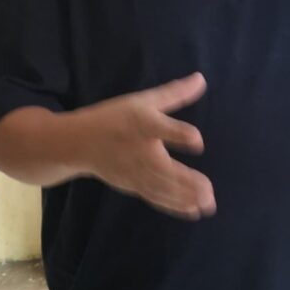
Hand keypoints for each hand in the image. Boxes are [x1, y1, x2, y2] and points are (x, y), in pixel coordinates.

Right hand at [78, 74, 216, 219]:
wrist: (79, 143)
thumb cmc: (115, 118)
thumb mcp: (143, 100)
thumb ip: (174, 93)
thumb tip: (201, 79)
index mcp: (142, 124)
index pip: (160, 129)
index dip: (180, 135)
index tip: (196, 141)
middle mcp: (139, 151)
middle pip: (164, 168)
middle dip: (187, 182)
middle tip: (209, 191)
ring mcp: (135, 172)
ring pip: (162, 187)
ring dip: (184, 198)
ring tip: (207, 204)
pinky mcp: (132, 185)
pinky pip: (154, 196)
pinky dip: (172, 205)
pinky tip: (192, 210)